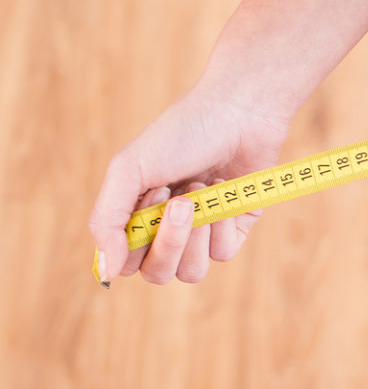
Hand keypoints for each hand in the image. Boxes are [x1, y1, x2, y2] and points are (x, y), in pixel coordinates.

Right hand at [88, 87, 290, 284]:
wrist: (238, 115)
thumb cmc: (180, 135)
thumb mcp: (129, 170)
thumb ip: (107, 222)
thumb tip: (107, 274)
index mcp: (136, 216)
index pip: (127, 263)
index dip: (136, 243)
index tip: (152, 195)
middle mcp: (167, 230)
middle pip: (158, 274)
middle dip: (169, 241)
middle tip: (180, 199)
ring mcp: (202, 233)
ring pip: (191, 272)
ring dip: (196, 233)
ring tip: (202, 189)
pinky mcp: (234, 230)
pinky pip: (223, 254)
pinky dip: (222, 224)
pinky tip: (224, 189)